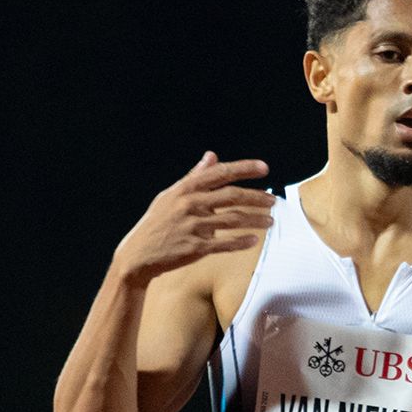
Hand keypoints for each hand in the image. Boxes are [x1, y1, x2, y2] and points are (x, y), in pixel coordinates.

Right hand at [112, 152, 272, 283]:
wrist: (138, 254)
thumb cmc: (157, 223)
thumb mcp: (171, 196)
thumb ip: (194, 177)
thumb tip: (212, 157)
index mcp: (185, 189)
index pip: (220, 173)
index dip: (244, 169)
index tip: (265, 168)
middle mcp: (190, 204)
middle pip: (232, 196)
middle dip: (256, 197)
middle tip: (273, 201)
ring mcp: (193, 226)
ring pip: (233, 220)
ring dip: (255, 221)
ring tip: (270, 222)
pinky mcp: (195, 248)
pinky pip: (225, 244)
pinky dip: (241, 242)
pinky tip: (253, 241)